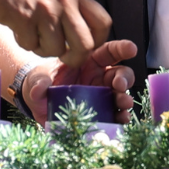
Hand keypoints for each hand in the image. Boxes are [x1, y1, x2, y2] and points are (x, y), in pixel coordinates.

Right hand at [0, 0, 111, 66]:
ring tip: (34, 34)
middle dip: (75, 58)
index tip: (85, 46)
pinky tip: (18, 27)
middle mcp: (64, 2)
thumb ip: (70, 6)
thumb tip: (80, 35)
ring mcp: (44, 10)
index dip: (98, 41)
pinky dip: (25, 42)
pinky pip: (31, 45)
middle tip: (63, 56)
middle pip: (85, 45)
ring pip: (55, 49)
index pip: (103, 22)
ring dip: (43, 48)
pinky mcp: (24, 19)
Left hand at [21, 40, 137, 124]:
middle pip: (121, 73)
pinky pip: (114, 116)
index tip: (131, 49)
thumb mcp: (37, 80)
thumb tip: (40, 88)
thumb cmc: (41, 84)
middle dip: (125, 78)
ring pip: (121, 95)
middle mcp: (98, 78)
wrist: (38, 105)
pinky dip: (120, 118)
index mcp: (87, 62)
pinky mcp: (100, 114)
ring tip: (123, 104)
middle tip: (120, 85)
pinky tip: (120, 119)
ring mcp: (101, 97)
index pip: (108, 51)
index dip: (121, 49)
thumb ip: (39, 82)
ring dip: (125, 99)